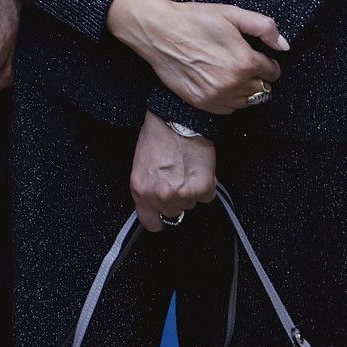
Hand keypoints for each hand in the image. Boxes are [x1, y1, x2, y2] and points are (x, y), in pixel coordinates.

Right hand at [106, 0, 285, 113]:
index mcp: (245, 61)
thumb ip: (264, 27)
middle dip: (256, 76)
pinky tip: (218, 82)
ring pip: (247, 101)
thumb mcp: (231, 14)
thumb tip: (283, 46)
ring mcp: (217, 95)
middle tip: (240, 62)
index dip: (266, 62)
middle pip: (262, 88)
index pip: (273, 73)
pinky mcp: (201, 102)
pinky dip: (228, 98)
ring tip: (229, 72)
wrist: (157, 31)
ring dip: (244, 89)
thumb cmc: (193, 19)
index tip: (255, 56)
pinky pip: (229, 109)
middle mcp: (234, 83)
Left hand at [129, 110, 217, 231]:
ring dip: (189, 192)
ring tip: (184, 171)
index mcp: (141, 191)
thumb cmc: (157, 138)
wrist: (177, 122)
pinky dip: (204, 186)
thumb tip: (156, 202)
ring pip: (190, 204)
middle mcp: (161, 196)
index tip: (161, 215)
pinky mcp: (204, 188)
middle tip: (174, 180)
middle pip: (173, 213)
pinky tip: (196, 170)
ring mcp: (183, 194)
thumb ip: (147, 190)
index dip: (157, 219)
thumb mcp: (140, 167)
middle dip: (175, 200)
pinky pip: (206, 197)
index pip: (150, 224)